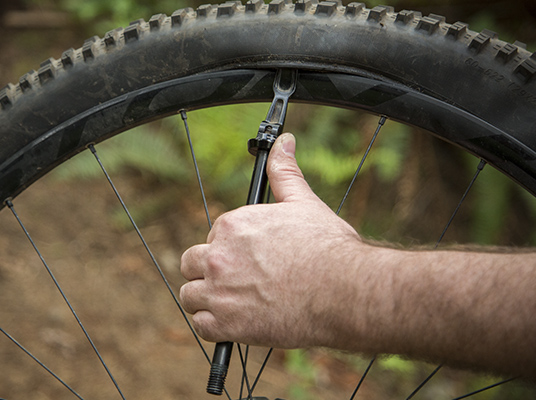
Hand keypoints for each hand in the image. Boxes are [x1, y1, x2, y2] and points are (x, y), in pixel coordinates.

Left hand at [180, 133, 367, 347]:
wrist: (345, 290)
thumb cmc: (328, 247)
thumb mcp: (303, 202)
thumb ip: (284, 172)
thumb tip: (284, 143)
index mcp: (232, 226)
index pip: (212, 237)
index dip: (228, 249)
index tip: (247, 259)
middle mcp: (219, 257)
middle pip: (191, 263)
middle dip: (208, 271)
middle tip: (237, 281)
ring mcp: (220, 292)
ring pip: (190, 296)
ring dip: (207, 299)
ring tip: (235, 303)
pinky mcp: (226, 326)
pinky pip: (202, 326)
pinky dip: (215, 327)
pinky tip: (236, 323)